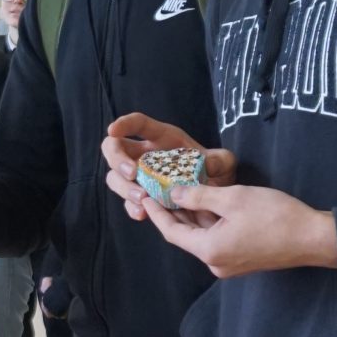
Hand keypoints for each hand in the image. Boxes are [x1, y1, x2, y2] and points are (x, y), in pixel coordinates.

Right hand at [101, 114, 236, 221]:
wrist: (215, 196)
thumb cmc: (216, 171)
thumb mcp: (224, 163)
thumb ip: (220, 160)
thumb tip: (208, 165)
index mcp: (161, 137)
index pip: (137, 125)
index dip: (123, 124)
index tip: (113, 129)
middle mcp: (145, 154)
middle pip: (114, 148)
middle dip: (118, 159)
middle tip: (132, 174)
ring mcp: (140, 176)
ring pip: (115, 177)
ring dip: (123, 187)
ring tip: (141, 198)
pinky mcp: (142, 196)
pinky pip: (128, 201)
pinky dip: (131, 208)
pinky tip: (141, 213)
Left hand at [137, 181, 336, 277]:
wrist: (313, 238)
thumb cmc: (275, 216)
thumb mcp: (233, 199)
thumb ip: (199, 197)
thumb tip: (175, 193)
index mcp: (209, 250)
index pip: (172, 232)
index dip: (157, 213)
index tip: (144, 196)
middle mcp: (215, 262)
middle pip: (186, 235)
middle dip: (173, 212)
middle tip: (159, 190)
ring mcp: (229, 264)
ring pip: (202, 236)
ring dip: (192, 216)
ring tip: (178, 192)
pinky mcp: (242, 259)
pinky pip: (217, 239)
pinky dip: (209, 222)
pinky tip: (206, 204)